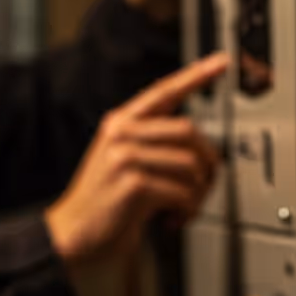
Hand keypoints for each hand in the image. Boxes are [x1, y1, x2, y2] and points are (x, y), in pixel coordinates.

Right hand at [45, 53, 228, 266]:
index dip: (196, 75)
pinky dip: (187, 211)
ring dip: (197, 194)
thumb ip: (153, 144)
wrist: (73, 234)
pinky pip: (182, 192)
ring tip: (184, 208)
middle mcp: (121, 133)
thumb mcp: (123, 161)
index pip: (164, 91)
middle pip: (189, 131)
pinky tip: (172, 219)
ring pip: (190, 164)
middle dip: (207, 162)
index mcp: (120, 122)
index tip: (222, 62)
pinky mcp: (133, 184)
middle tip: (205, 185)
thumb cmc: (105, 202)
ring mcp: (125, 157)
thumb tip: (203, 149)